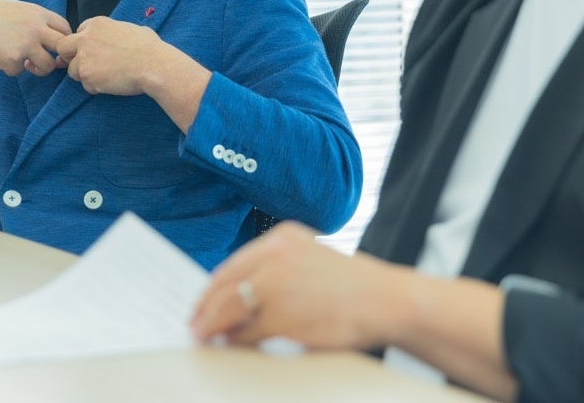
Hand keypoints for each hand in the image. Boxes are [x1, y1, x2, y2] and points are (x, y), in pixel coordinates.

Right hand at [0, 0, 71, 76]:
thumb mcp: (18, 9)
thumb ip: (36, 21)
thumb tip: (54, 39)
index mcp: (38, 13)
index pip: (65, 28)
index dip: (63, 40)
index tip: (56, 48)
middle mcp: (35, 28)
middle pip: (62, 48)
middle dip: (58, 58)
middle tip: (51, 62)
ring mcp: (25, 44)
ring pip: (46, 66)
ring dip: (38, 69)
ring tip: (26, 64)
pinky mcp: (12, 59)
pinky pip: (20, 71)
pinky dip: (12, 68)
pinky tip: (0, 57)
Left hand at [55, 16, 164, 95]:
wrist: (153, 65)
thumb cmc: (149, 47)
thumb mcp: (132, 28)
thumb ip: (117, 31)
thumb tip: (123, 36)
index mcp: (96, 24)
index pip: (78, 32)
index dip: (86, 43)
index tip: (96, 51)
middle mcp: (85, 39)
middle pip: (63, 48)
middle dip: (71, 57)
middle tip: (87, 65)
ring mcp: (84, 58)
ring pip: (72, 70)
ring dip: (85, 75)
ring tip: (105, 77)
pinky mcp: (87, 77)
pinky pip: (85, 85)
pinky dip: (96, 87)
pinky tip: (111, 84)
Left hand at [189, 221, 401, 351]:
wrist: (389, 300)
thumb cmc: (352, 287)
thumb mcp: (309, 261)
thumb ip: (275, 270)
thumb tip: (236, 298)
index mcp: (281, 238)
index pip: (233, 264)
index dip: (212, 288)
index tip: (201, 303)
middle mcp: (276, 255)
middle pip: (225, 284)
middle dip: (206, 307)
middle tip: (194, 325)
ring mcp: (279, 284)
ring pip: (232, 307)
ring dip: (215, 325)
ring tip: (206, 337)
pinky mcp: (285, 314)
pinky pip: (249, 331)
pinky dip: (237, 340)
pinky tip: (233, 345)